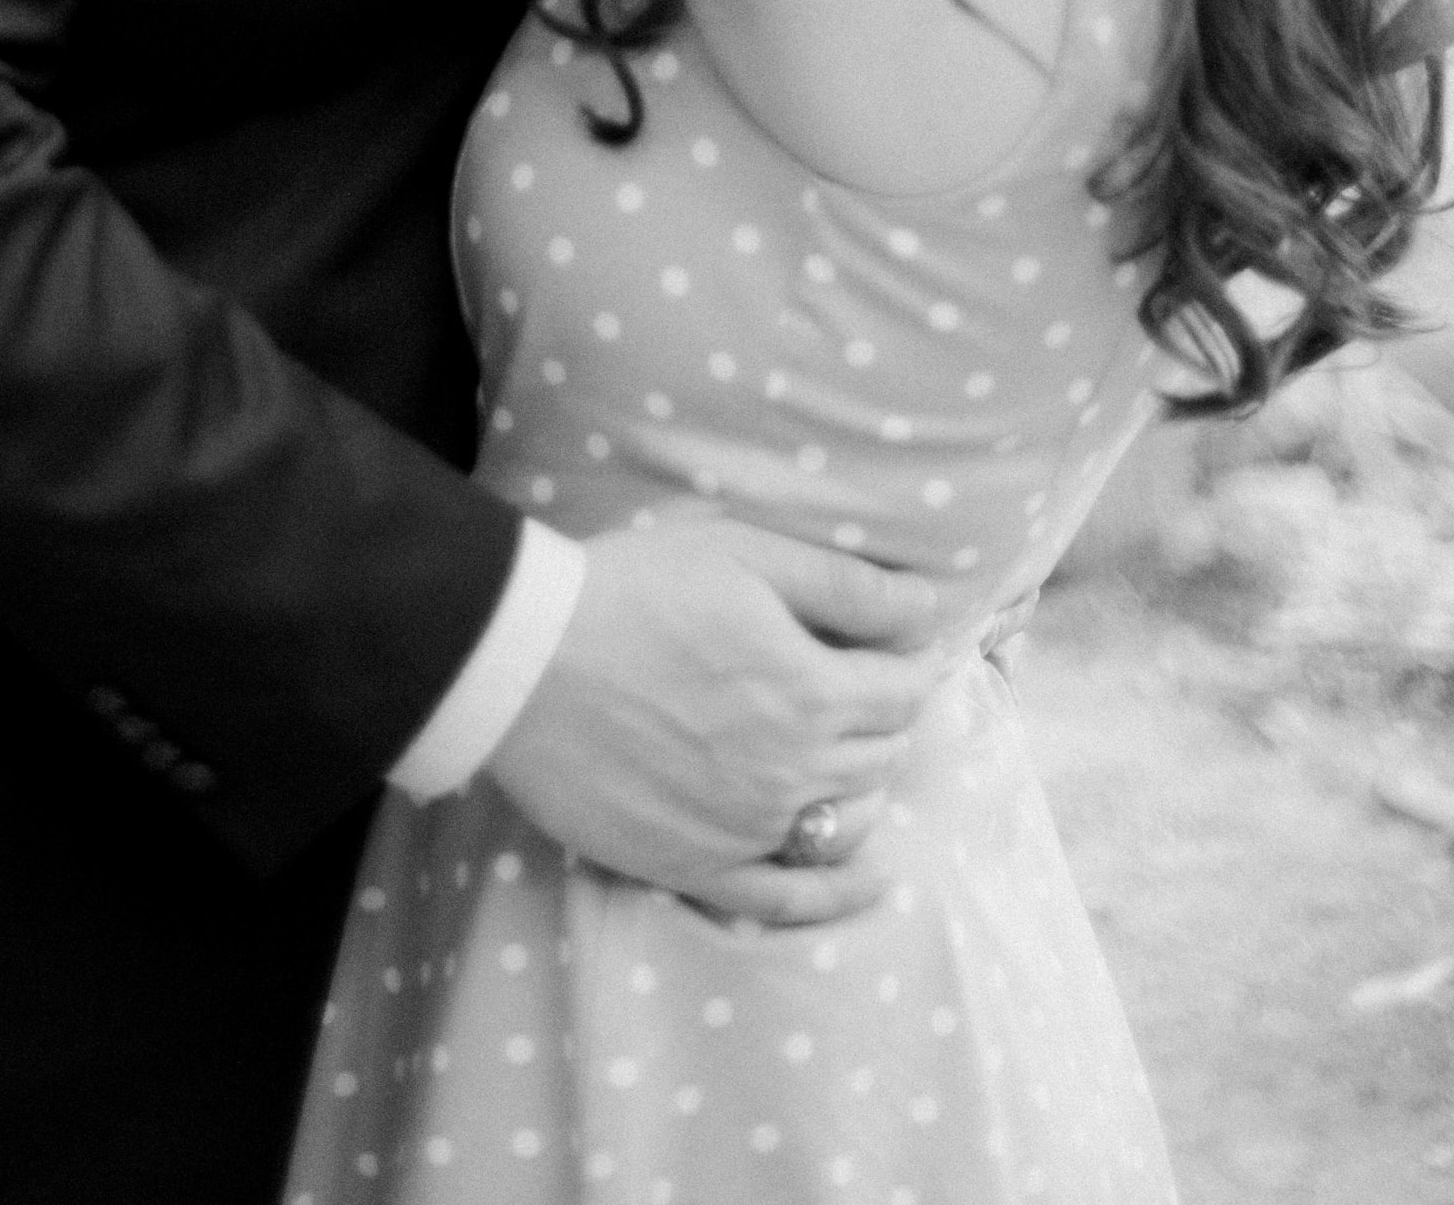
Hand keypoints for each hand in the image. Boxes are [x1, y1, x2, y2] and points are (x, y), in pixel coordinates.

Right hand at [484, 518, 942, 926]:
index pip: (903, 687)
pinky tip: (866, 877)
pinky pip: (788, 899)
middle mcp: (793, 771)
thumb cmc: (632, 590)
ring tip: (850, 754)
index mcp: (813, 691)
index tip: (897, 644)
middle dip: (884, 716)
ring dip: (864, 784)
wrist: (524, 661)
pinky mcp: (695, 867)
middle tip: (861, 685)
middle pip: (880, 752)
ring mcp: (746, 829)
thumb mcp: (745, 555)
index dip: (908, 660)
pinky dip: (837, 892)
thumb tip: (928, 607)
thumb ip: (846, 585)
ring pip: (848, 819)